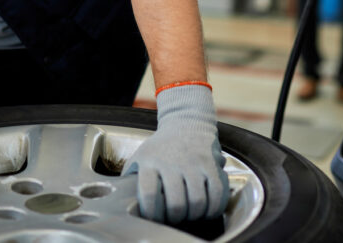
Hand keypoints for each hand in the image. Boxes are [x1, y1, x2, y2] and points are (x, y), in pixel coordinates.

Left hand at [122, 84, 228, 222]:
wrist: (186, 122)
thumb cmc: (161, 147)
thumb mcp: (140, 157)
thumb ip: (131, 179)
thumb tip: (124, 202)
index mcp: (150, 161)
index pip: (149, 194)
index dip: (152, 213)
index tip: (154, 218)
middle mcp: (171, 161)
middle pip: (176, 203)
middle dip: (176, 218)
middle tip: (175, 217)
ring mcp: (193, 162)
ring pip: (198, 201)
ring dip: (194, 215)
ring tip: (190, 213)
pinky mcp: (211, 163)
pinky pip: (218, 193)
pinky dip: (214, 208)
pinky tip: (207, 209)